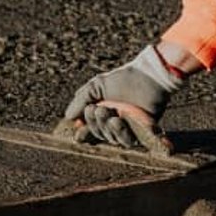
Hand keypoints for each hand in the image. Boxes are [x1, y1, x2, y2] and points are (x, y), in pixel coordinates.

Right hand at [63, 44, 185, 152]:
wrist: (147, 75)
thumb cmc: (123, 78)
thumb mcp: (97, 86)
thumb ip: (81, 99)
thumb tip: (67, 117)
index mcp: (103, 116)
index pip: (90, 130)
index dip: (83, 131)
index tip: (78, 127)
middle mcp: (115, 125)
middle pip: (101, 134)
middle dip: (97, 124)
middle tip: (99, 109)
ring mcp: (129, 129)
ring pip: (115, 139)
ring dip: (110, 129)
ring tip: (113, 116)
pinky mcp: (143, 132)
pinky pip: (132, 140)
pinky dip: (124, 133)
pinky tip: (119, 121)